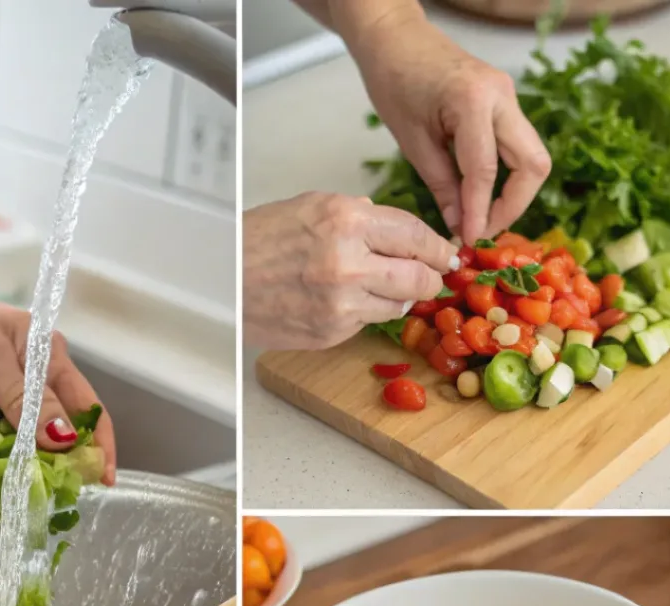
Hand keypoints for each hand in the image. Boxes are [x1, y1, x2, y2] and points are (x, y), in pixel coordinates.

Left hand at [0, 277, 115, 481]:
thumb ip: (28, 400)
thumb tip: (65, 439)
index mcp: (47, 363)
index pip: (85, 408)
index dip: (99, 442)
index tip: (103, 476)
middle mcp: (29, 394)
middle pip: (59, 441)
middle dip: (64, 468)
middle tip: (65, 494)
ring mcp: (0, 419)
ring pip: (26, 459)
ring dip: (28, 479)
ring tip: (30, 501)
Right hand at [244, 192, 457, 349]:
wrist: (221, 282)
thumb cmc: (257, 243)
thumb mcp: (310, 208)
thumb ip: (358, 217)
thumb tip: (396, 232)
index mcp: (345, 221)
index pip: (415, 235)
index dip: (438, 248)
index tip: (448, 254)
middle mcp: (348, 263)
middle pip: (419, 277)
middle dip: (431, 278)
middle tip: (433, 277)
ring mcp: (341, 303)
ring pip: (399, 306)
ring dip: (400, 298)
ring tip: (380, 288)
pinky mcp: (332, 331)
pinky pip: (368, 323)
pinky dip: (366, 313)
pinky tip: (346, 302)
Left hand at [345, 9, 550, 243]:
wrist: (397, 39)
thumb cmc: (395, 82)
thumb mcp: (412, 142)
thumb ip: (441, 185)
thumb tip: (459, 225)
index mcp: (474, 101)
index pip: (487, 171)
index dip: (481, 212)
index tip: (470, 241)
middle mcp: (502, 96)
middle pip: (532, 164)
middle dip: (512, 206)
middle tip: (482, 231)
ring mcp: (508, 98)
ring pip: (532, 157)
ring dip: (513, 193)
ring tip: (481, 219)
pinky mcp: (505, 103)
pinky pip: (518, 147)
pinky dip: (506, 177)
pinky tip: (481, 197)